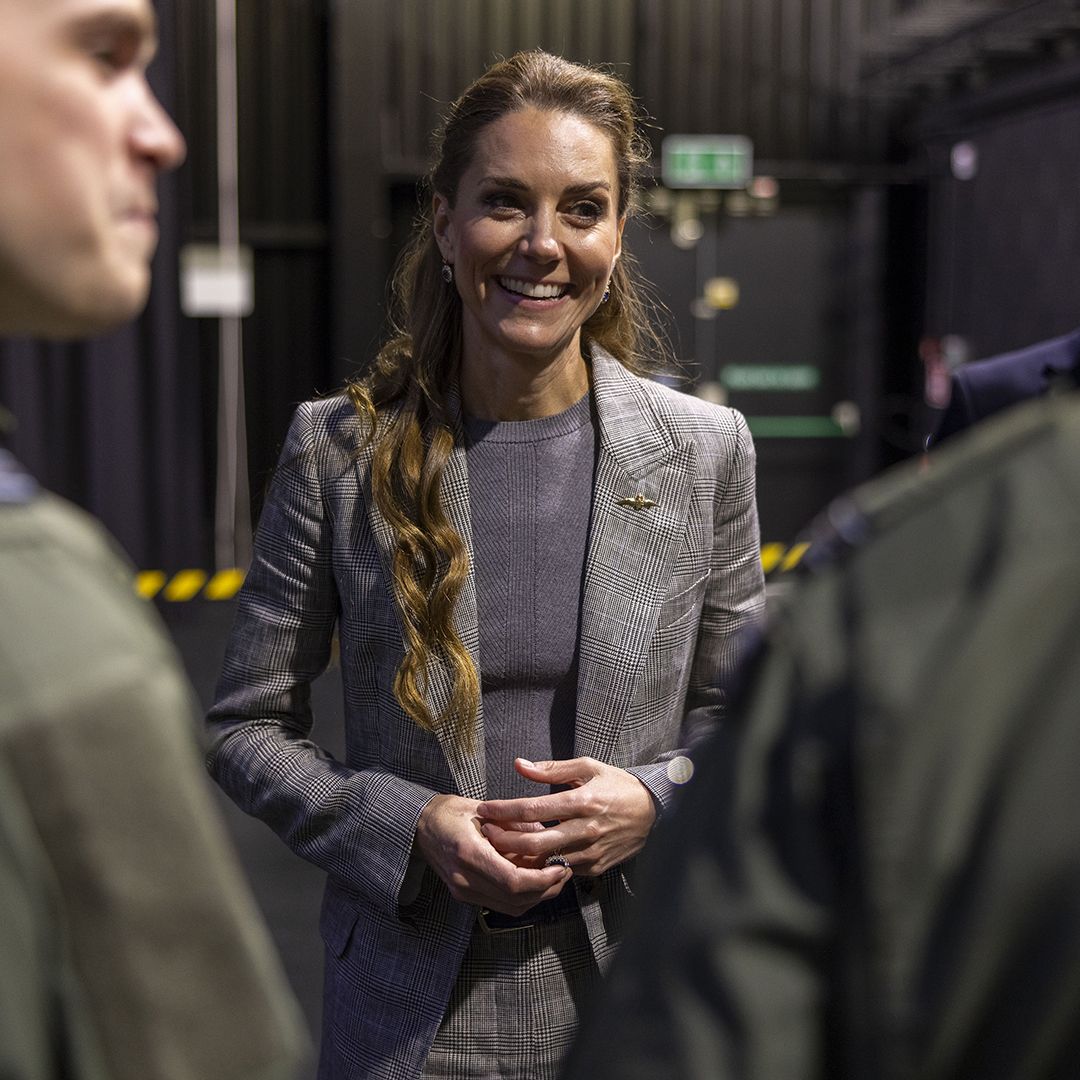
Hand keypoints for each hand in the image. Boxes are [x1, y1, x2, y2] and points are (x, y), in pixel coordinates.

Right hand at [413, 793, 570, 914]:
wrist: (419, 827)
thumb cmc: (450, 812)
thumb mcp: (483, 808)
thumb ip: (514, 822)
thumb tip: (546, 832)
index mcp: (469, 853)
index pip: (513, 880)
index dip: (543, 879)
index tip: (561, 866)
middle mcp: (465, 878)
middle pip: (516, 898)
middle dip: (547, 889)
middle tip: (565, 871)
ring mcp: (463, 891)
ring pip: (512, 907)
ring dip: (538, 896)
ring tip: (555, 876)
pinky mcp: (465, 895)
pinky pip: (502, 904)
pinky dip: (523, 896)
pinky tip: (535, 880)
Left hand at [476, 757, 657, 877]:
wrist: (654, 813)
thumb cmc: (618, 786)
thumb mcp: (588, 768)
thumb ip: (551, 769)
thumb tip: (520, 765)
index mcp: (582, 801)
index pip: (533, 809)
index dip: (504, 810)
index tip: (485, 810)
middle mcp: (585, 829)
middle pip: (534, 842)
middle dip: (504, 840)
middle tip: (486, 833)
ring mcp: (590, 852)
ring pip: (545, 861)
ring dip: (519, 857)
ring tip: (499, 848)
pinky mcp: (595, 868)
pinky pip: (562, 870)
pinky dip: (542, 865)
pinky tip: (527, 857)